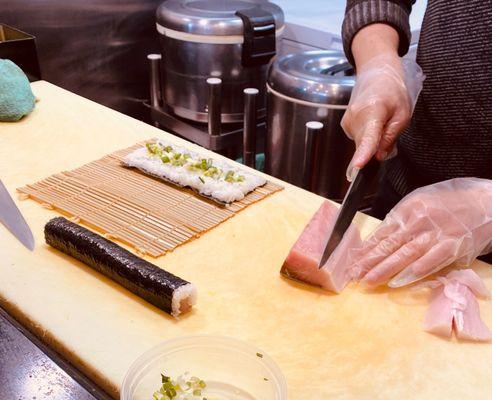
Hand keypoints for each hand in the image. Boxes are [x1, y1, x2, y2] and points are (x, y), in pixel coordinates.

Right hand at [341, 54, 423, 180]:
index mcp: (373, 110)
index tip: (358, 165)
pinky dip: (368, 136)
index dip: (364, 153)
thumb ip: (391, 136)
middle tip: (389, 127)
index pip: (368, 137)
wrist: (376, 74)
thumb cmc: (392, 91)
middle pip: (365, 144)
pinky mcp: (345, 124)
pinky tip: (373, 122)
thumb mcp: (403, 114)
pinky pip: (359, 138)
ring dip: (374, 139)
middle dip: (378, 145)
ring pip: (362, 142)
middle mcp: (355, 117)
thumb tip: (379, 155)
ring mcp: (348, 121)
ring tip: (381, 121)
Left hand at [353, 178, 491, 287]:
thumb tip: (381, 239)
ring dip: (385, 269)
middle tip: (354, 274)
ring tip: (369, 280)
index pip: (382, 232)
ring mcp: (437, 233)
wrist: (486, 201)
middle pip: (390, 244)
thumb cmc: (452, 202)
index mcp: (409, 208)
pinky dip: (414, 271)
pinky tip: (399, 281)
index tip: (353, 260)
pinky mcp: (454, 245)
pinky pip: (431, 260)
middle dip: (370, 261)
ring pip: (405, 254)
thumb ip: (403, 219)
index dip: (367, 248)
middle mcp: (420, 220)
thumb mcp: (422, 201)